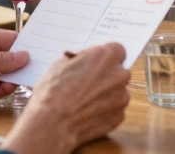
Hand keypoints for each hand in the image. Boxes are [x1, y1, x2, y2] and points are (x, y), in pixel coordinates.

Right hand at [2, 42, 130, 153]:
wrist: (52, 125)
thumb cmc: (52, 93)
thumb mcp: (60, 64)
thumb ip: (81, 59)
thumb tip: (86, 61)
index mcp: (105, 57)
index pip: (117, 50)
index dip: (106, 58)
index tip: (97, 64)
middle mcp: (119, 74)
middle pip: (118, 71)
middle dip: (107, 76)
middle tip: (88, 84)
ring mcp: (122, 96)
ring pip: (118, 91)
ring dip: (106, 94)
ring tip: (85, 103)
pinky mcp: (119, 116)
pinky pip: (115, 109)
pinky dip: (105, 111)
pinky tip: (87, 114)